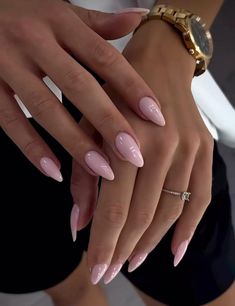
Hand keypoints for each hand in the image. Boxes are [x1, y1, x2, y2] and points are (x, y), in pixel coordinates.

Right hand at [0, 0, 164, 181]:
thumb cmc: (25, 12)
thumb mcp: (60, 10)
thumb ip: (98, 22)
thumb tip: (137, 18)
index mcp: (59, 21)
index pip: (104, 57)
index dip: (132, 86)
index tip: (156, 116)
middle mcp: (34, 41)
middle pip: (79, 86)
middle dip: (108, 123)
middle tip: (133, 154)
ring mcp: (7, 64)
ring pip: (45, 108)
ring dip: (75, 143)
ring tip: (102, 170)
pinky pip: (10, 121)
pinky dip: (32, 148)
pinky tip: (54, 171)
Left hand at [70, 21, 213, 283]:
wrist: (159, 62)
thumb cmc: (114, 91)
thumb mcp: (86, 126)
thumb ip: (83, 178)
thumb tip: (78, 224)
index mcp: (126, 142)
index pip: (113, 209)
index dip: (104, 245)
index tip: (96, 271)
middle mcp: (162, 150)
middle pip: (141, 216)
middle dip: (123, 250)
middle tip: (110, 271)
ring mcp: (188, 151)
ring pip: (170, 213)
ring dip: (150, 243)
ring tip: (134, 262)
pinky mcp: (204, 150)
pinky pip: (201, 198)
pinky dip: (189, 228)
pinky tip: (176, 251)